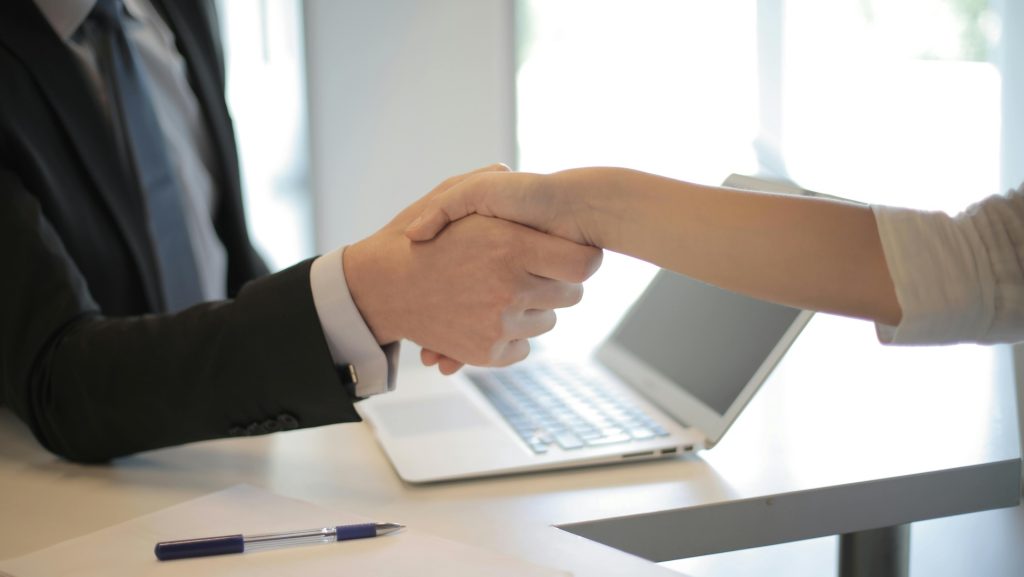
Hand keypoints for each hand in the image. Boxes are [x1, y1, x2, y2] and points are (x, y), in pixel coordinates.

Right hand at [344, 167, 602, 371]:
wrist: (379, 287)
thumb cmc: (415, 237)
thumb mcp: (448, 195)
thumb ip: (486, 182)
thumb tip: (511, 173)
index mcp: (510, 246)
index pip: (584, 263)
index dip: (582, 258)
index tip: (569, 254)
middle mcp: (510, 288)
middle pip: (571, 295)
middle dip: (555, 283)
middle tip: (532, 271)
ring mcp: (499, 324)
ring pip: (547, 321)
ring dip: (532, 309)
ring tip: (501, 292)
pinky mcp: (487, 353)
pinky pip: (523, 347)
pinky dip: (512, 336)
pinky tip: (490, 317)